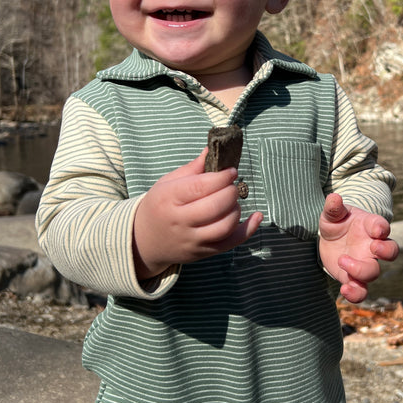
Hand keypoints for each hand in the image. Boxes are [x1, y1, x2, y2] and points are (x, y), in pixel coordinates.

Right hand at [132, 148, 262, 278]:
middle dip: (230, 191)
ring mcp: (192, 240)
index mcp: (169, 199)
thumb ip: (193, 168)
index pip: (200, 187)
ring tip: (231, 200)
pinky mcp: (203, 253)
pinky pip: (231, 243)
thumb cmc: (159, 206)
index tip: (231, 171)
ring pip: (225, 226)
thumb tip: (212, 149)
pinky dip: (248, 229)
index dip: (221, 177)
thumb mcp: (167, 183)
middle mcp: (180, 221)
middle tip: (232, 184)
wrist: (145, 241)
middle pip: (215, 207)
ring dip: (236, 208)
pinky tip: (257, 216)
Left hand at [319, 193, 398, 302]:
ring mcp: (365, 263)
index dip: (382, 228)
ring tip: (343, 262)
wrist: (331, 240)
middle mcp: (372, 246)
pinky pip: (361, 291)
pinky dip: (356, 294)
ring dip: (362, 271)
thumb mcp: (332, 214)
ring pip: (374, 272)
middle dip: (385, 251)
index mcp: (370, 226)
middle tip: (373, 248)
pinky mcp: (354, 278)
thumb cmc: (337, 222)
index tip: (377, 230)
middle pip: (390, 251)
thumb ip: (333, 208)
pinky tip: (345, 289)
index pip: (382, 226)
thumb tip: (334, 197)